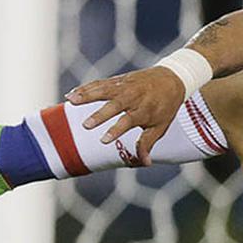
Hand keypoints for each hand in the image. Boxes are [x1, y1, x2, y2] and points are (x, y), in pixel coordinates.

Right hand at [65, 67, 184, 164]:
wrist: (172, 79)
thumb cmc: (165, 107)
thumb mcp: (160, 126)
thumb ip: (148, 143)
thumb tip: (145, 163)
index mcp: (144, 110)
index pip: (128, 121)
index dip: (116, 130)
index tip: (104, 140)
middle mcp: (134, 97)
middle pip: (115, 105)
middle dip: (100, 115)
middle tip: (85, 125)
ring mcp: (125, 86)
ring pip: (104, 90)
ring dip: (87, 95)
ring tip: (71, 101)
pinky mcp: (118, 79)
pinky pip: (100, 83)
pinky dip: (85, 88)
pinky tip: (71, 95)